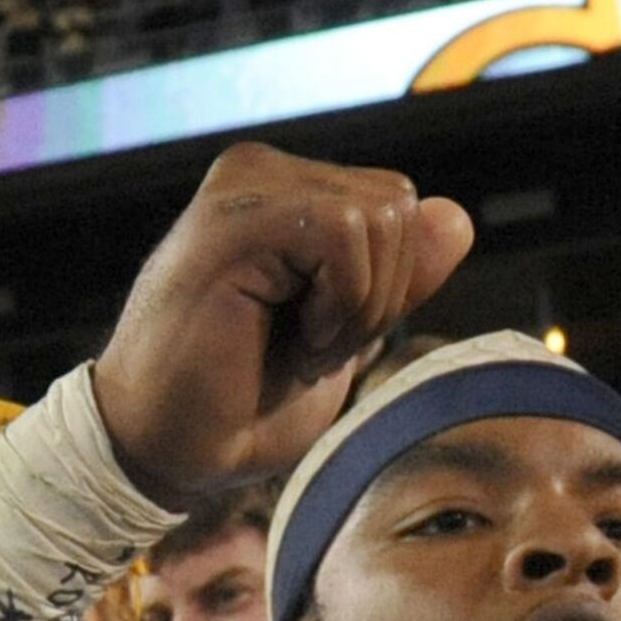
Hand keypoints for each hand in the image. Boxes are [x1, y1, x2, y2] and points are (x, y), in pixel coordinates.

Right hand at [94, 145, 472, 503]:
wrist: (164, 447)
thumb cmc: (244, 403)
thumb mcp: (347, 338)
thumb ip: (399, 280)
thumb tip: (457, 217)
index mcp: (287, 194)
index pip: (400, 209)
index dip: (389, 289)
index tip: (324, 339)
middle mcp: (263, 172)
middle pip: (400, 206)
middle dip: (379, 296)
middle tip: (308, 346)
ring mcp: (244, 186)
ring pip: (381, 217)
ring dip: (357, 307)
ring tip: (295, 344)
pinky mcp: (235, 216)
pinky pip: (346, 232)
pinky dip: (340, 304)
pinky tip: (287, 338)